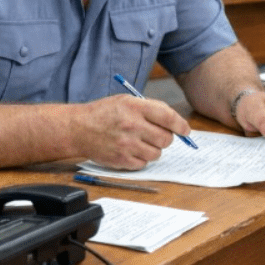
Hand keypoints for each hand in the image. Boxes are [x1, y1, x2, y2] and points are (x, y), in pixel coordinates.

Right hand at [75, 95, 190, 169]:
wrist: (78, 128)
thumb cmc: (104, 113)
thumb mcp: (127, 101)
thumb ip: (151, 108)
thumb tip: (175, 121)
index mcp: (135, 108)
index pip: (168, 118)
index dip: (181, 125)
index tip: (185, 130)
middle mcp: (132, 126)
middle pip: (166, 138)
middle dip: (166, 137)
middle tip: (157, 134)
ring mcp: (127, 145)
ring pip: (157, 153)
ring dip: (153, 149)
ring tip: (141, 141)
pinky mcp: (121, 160)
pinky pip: (144, 164)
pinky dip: (141, 158)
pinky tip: (131, 149)